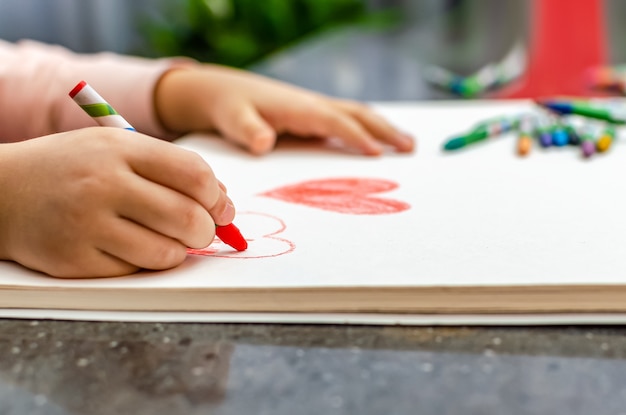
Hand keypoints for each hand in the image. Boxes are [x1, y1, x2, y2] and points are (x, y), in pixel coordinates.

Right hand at [0, 127, 232, 277]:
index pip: (194, 175)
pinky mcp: (74, 259)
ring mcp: (87, 224)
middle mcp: (104, 184)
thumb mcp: (118, 150)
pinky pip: (134, 271)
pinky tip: (128, 246)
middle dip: (207, 231)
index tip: (221, 210)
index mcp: (121, 149)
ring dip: (177, 251)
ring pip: (167, 253)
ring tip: (165, 239)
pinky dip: (143, 262)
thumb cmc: (73, 168)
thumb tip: (222, 202)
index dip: (218, 198)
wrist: (4, 191)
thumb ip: (170, 169)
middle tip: (200, 231)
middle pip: (188, 218)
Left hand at [155, 65, 414, 155]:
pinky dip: (368, 130)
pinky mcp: (312, 116)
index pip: (335, 121)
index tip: (378, 154)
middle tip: (410, 148)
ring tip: (408, 145)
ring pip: (356, 115)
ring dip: (383, 128)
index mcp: (299, 108)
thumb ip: (248, 131)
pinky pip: (346, 121)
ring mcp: (315, 109)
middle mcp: (312, 105)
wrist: (222, 92)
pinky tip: (378, 142)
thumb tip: (264, 142)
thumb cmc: (228, 108)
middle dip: (384, 129)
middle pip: (357, 114)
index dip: (356, 137)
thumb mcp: (233, 120)